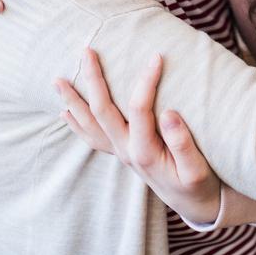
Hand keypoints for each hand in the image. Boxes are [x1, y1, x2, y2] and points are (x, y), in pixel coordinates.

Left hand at [56, 49, 221, 224]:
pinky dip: (77, 123)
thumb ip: (183, 143)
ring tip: (58, 80)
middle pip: (102, 111)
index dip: (146, 81)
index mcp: (145, 151)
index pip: (139, 108)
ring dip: (72, 101)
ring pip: (89, 124)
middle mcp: (125, 150)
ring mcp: (119, 152)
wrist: (191, 203)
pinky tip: (66, 112)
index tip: (157, 56)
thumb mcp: (197, 169)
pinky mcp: (120, 153)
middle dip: (93, 79)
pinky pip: (92, 137)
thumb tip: (169, 113)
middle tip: (87, 51)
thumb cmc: (197, 184)